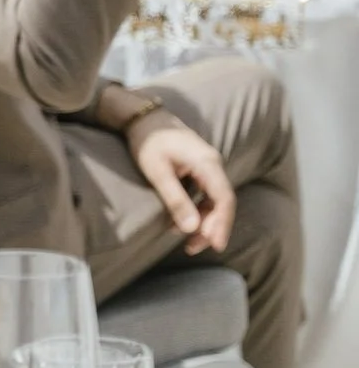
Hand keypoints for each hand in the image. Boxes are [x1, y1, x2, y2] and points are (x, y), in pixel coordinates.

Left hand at [126, 109, 233, 256]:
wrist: (144, 119)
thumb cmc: (148, 142)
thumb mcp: (158, 172)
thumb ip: (176, 199)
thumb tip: (191, 229)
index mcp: (207, 163)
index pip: (224, 199)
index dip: (221, 224)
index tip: (215, 245)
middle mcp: (213, 164)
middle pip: (222, 202)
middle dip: (211, 228)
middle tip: (194, 248)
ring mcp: (208, 166)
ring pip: (215, 200)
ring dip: (204, 222)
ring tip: (188, 243)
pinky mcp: (200, 169)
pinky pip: (206, 194)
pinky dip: (198, 211)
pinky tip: (182, 225)